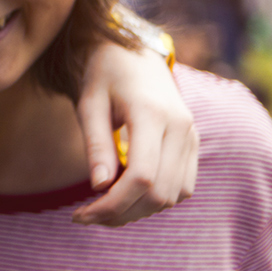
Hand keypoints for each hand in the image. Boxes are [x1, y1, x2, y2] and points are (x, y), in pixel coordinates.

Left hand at [72, 42, 197, 226]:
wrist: (136, 55)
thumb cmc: (104, 76)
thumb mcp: (89, 104)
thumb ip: (96, 144)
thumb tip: (99, 187)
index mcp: (152, 113)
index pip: (141, 176)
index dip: (111, 204)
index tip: (78, 214)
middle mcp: (181, 127)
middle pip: (159, 193)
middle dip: (121, 213)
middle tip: (85, 215)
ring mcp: (192, 136)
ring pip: (173, 196)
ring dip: (138, 211)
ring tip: (102, 207)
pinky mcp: (193, 144)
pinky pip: (182, 187)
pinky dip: (155, 200)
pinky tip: (126, 195)